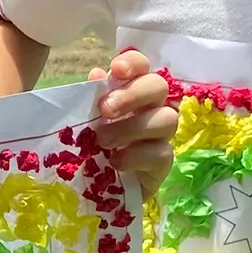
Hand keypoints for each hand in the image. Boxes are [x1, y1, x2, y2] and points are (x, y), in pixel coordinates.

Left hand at [91, 50, 177, 199]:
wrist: (99, 189)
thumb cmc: (92, 146)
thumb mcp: (85, 122)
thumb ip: (90, 99)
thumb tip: (96, 74)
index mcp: (131, 91)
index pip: (142, 66)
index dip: (133, 63)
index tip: (116, 70)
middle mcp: (151, 107)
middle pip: (158, 86)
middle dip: (133, 94)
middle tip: (106, 109)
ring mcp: (161, 135)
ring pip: (166, 119)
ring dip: (132, 127)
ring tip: (103, 141)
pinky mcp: (163, 163)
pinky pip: (161, 153)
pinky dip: (136, 155)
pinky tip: (116, 161)